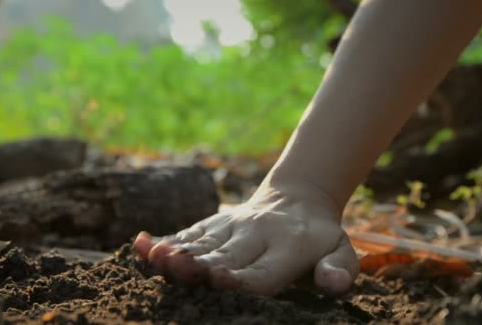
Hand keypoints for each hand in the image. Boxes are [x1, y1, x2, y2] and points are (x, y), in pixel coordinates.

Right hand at [133, 182, 358, 295]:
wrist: (298, 198)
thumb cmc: (319, 237)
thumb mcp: (342, 250)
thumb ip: (340, 267)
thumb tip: (333, 283)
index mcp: (287, 247)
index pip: (262, 271)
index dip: (241, 279)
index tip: (221, 279)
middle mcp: (255, 234)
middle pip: (224, 256)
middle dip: (200, 265)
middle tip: (178, 268)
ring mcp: (231, 226)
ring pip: (201, 243)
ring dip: (176, 251)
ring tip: (154, 256)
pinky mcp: (213, 223)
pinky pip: (187, 232)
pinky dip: (163, 240)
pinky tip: (139, 244)